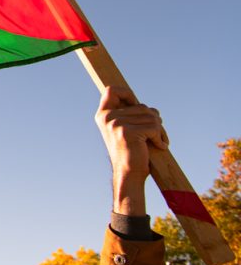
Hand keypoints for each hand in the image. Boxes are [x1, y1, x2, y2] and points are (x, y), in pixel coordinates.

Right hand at [94, 84, 167, 215]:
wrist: (129, 174)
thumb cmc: (131, 152)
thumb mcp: (125, 129)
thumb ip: (130, 115)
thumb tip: (148, 107)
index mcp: (103, 115)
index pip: (112, 90)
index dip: (127, 93)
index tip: (135, 104)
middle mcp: (107, 117)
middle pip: (142, 106)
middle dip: (154, 119)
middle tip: (153, 134)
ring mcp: (116, 124)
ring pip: (152, 117)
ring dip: (159, 130)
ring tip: (155, 142)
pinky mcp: (128, 132)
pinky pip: (154, 127)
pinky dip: (161, 138)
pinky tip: (158, 146)